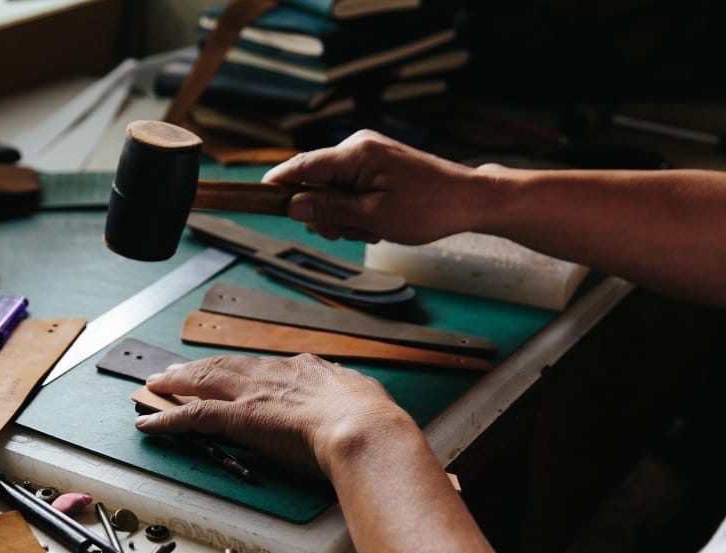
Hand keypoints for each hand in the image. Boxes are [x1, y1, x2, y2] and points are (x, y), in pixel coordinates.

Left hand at [134, 353, 415, 477]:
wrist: (362, 429)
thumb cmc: (372, 420)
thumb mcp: (364, 397)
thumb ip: (352, 395)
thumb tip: (359, 399)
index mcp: (304, 370)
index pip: (263, 367)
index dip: (241, 369)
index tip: (230, 370)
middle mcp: (273, 374)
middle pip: (225, 366)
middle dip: (198, 367)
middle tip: (176, 369)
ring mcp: (252, 394)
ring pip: (203, 382)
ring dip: (176, 383)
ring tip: (156, 385)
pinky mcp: (237, 418)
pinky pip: (192, 416)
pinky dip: (167, 419)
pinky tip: (149, 423)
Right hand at [263, 129, 488, 244]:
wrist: (468, 199)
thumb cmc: (428, 207)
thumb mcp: (374, 217)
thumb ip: (329, 209)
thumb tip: (292, 204)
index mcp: (356, 154)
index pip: (302, 166)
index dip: (277, 183)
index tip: (257, 197)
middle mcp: (358, 146)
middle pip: (313, 180)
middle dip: (322, 211)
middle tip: (348, 233)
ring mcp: (367, 153)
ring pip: (330, 188)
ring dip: (342, 214)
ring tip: (371, 228)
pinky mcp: (375, 162)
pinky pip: (348, 186)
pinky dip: (354, 208)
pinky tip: (376, 221)